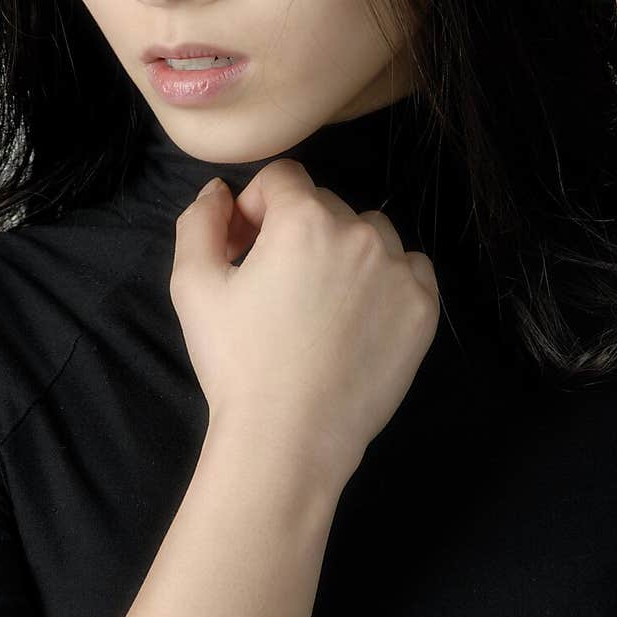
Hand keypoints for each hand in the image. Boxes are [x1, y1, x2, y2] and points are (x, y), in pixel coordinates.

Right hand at [169, 160, 440, 481]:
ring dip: (345, 250)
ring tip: (320, 301)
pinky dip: (387, 280)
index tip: (244, 247)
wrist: (289, 438)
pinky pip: (409, 269)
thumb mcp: (193, 287)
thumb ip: (199, 223)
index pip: (283, 178)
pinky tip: (357, 316)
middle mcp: (359, 234)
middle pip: (326, 205)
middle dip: (296, 230)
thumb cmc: (237, 363)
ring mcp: (399, 271)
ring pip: (370, 233)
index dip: (256, 207)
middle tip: (275, 283)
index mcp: (303, 220)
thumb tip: (218, 192)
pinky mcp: (423, 309)